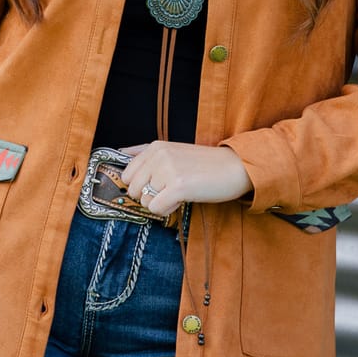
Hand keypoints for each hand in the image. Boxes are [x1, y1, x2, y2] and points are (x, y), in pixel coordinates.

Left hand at [113, 142, 251, 218]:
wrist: (237, 167)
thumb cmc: (205, 164)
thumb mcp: (173, 152)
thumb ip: (146, 155)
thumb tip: (120, 154)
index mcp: (155, 147)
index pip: (127, 174)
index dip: (140, 186)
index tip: (157, 186)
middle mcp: (158, 155)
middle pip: (133, 189)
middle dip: (149, 196)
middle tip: (170, 191)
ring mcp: (167, 170)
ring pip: (144, 200)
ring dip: (160, 203)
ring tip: (179, 194)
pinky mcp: (178, 186)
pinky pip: (156, 208)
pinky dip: (167, 210)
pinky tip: (182, 200)